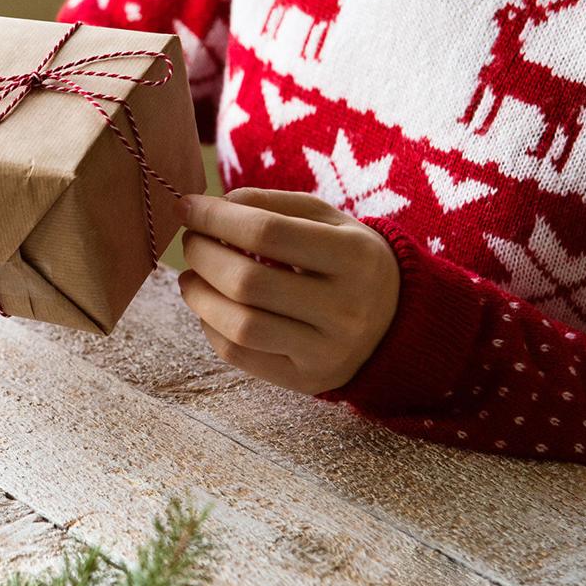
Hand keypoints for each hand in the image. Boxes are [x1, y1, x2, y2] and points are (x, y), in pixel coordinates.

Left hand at [177, 188, 399, 394]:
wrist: (397, 321)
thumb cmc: (348, 259)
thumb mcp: (328, 220)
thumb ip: (273, 205)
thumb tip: (214, 204)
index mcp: (353, 257)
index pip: (267, 233)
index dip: (217, 218)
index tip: (188, 206)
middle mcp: (345, 309)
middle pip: (248, 282)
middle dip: (203, 255)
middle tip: (191, 241)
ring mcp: (327, 351)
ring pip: (240, 326)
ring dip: (199, 296)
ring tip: (191, 276)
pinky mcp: (307, 380)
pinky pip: (240, 356)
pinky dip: (211, 327)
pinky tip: (209, 307)